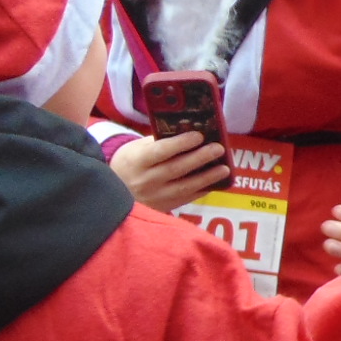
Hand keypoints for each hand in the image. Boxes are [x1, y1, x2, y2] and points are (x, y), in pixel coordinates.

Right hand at [111, 131, 227, 210]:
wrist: (116, 188)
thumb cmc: (131, 162)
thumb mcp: (137, 148)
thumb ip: (159, 142)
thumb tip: (189, 132)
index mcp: (137, 161)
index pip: (161, 151)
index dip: (181, 143)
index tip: (199, 136)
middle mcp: (145, 180)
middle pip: (176, 169)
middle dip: (200, 158)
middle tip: (218, 148)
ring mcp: (154, 197)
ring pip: (184, 187)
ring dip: (207, 178)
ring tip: (224, 168)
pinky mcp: (162, 207)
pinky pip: (185, 199)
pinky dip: (200, 190)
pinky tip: (213, 183)